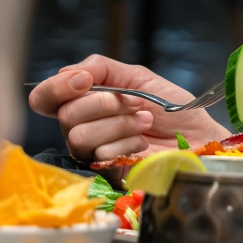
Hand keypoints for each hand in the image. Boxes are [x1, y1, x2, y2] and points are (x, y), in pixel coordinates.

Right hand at [27, 56, 228, 163]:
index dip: (56, 88)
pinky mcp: (106, 173)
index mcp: (83, 103)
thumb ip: (101, 68)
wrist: (198, 136)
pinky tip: (144, 142)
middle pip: (65, 115)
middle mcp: (80, 128)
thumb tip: (69, 72)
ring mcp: (91, 153)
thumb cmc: (171, 109)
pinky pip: (100, 155)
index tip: (84, 80)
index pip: (44, 98)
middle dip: (104, 103)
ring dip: (119, 123)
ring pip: (80, 136)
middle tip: (135, 102)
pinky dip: (127, 143)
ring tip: (144, 121)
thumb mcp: (137, 77)